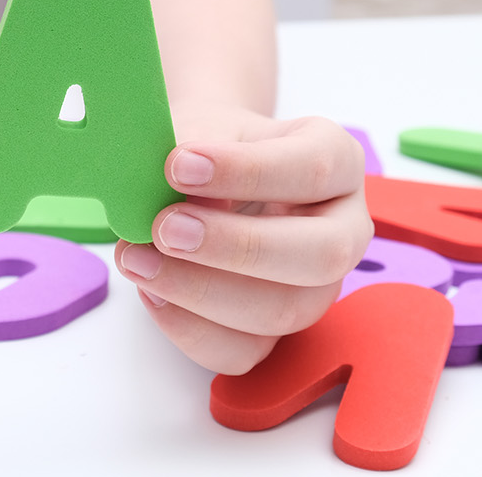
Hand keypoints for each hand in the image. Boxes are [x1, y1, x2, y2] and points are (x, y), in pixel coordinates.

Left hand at [114, 104, 371, 373]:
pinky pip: (244, 352)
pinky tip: (152, 292)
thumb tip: (179, 198)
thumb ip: (195, 150)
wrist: (193, 172)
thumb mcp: (202, 129)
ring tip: (138, 258)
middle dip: (238, 246)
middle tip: (166, 228)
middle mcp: (343, 229)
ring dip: (202, 291)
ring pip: (283, 311)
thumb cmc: (207, 147)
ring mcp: (317, 288)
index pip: (315, 167)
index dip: (248, 170)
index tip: (178, 165)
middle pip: (322, 254)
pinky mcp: (277, 333)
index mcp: (339, 162)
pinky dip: (190, 328)